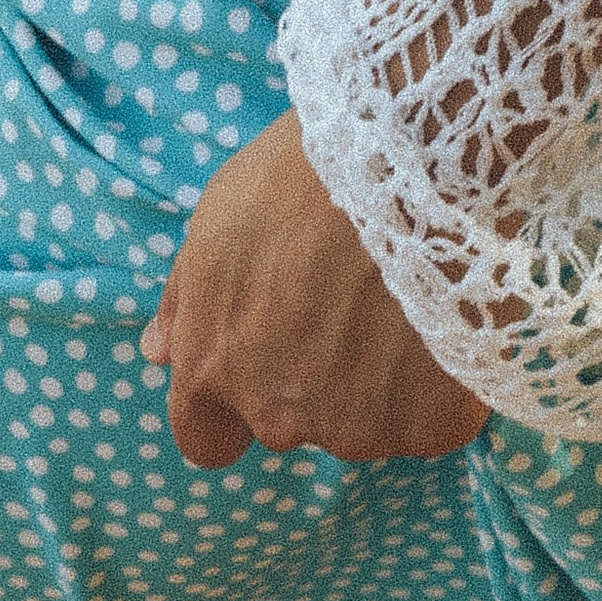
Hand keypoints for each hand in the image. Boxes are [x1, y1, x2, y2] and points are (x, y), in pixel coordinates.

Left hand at [144, 109, 488, 468]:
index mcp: (211, 371)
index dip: (231, 413)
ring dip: (375, 384)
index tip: (263, 369)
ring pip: (363, 425)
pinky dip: (438, 389)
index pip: (206, 441)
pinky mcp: (428, 427)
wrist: (407, 159)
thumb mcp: (215, 221)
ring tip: (397, 305)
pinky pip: (431, 422)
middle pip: (290, 424)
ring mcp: (354, 427)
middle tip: (347, 304)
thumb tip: (159, 355)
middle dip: (310, 381)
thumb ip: (185, 302)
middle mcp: (274, 416)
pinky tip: (442, 325)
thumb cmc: (301, 177)